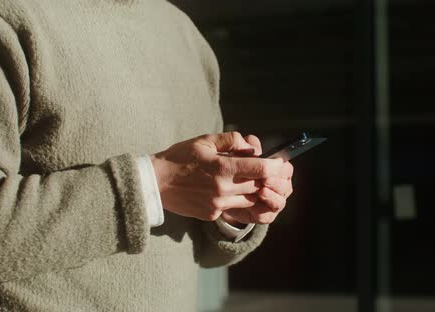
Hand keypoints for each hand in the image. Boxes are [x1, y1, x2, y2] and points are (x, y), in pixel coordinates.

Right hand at [150, 132, 284, 220]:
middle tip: (269, 171)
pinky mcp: (211, 215)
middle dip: (267, 179)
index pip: (260, 169)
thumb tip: (252, 146)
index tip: (280, 162)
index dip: (275, 166)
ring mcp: (217, 205)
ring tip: (250, 180)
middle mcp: (222, 189)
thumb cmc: (179, 158)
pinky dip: (237, 199)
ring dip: (254, 191)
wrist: (154, 183)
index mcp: (222, 168)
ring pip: (249, 200)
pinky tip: (229, 190)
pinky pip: (233, 208)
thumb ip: (231, 140)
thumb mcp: (204, 142)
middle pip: (259, 186)